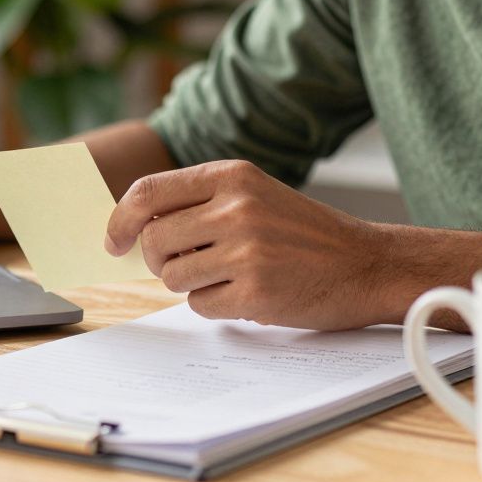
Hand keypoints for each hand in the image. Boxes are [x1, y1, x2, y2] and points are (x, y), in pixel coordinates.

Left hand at [104, 160, 396, 329]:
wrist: (367, 263)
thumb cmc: (304, 232)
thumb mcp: (254, 194)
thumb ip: (199, 202)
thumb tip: (133, 229)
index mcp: (231, 176)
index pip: (147, 192)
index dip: (120, 220)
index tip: (114, 241)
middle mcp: (236, 208)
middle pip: (154, 241)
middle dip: (159, 260)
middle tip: (183, 265)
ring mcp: (246, 251)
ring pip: (172, 277)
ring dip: (190, 284)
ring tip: (226, 275)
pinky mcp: (256, 292)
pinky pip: (201, 305)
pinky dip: (214, 305)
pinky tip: (246, 293)